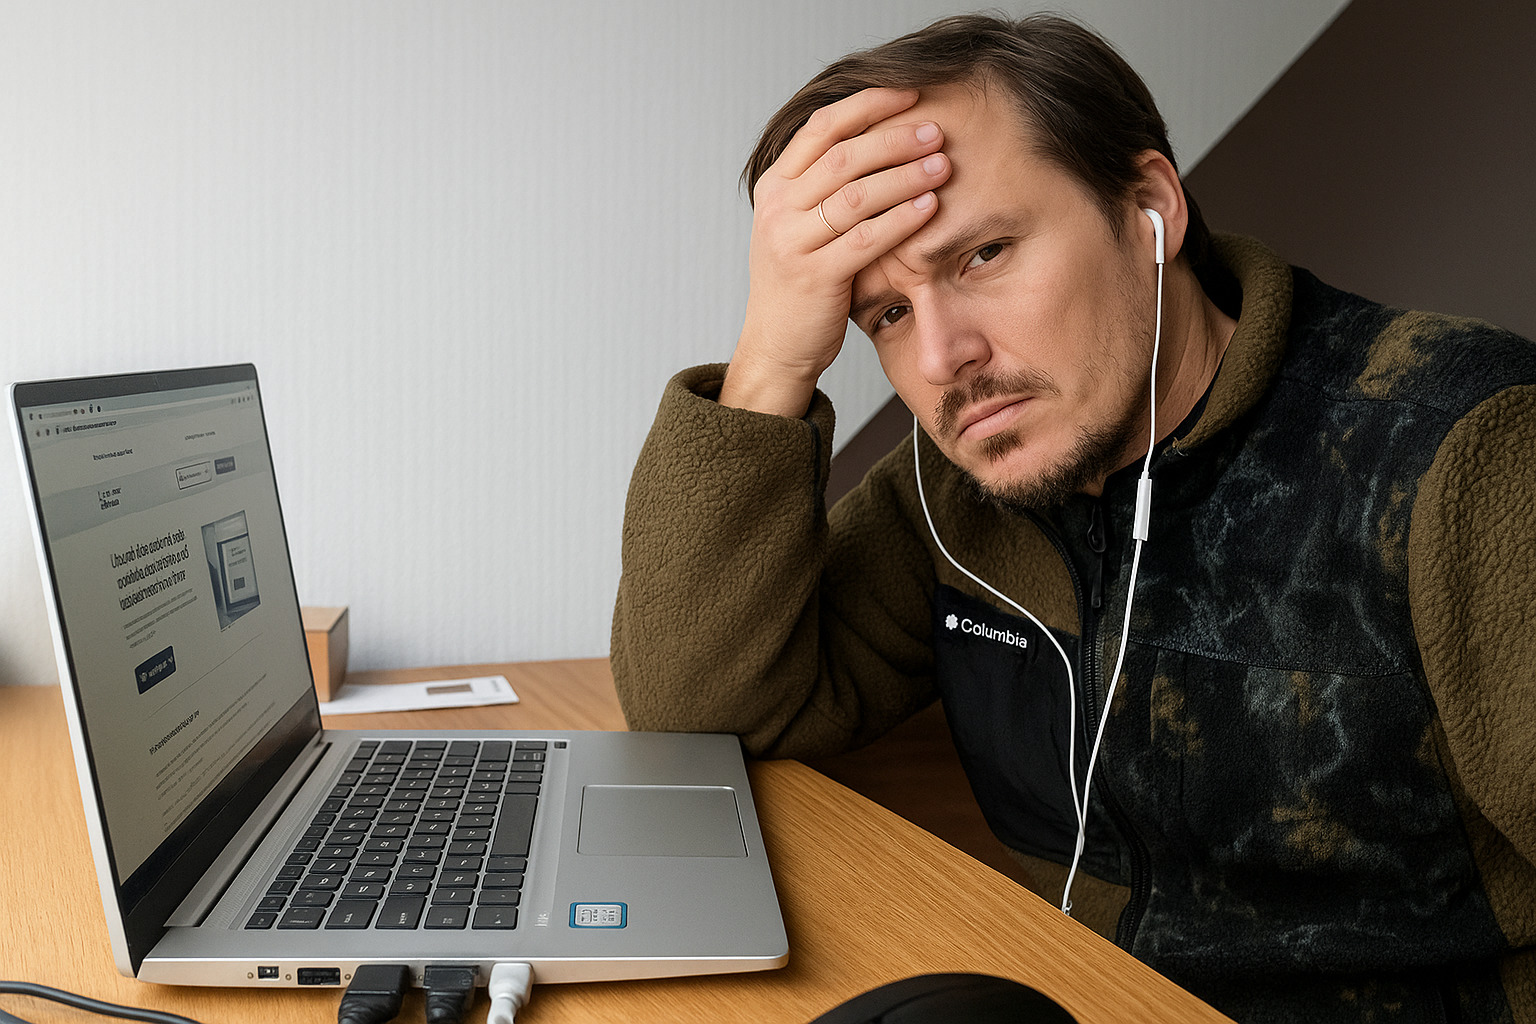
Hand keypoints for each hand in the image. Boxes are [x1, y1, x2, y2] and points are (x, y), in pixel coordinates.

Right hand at [720, 88, 951, 416]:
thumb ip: (825, 185)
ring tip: (942, 166)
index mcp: (775, 185)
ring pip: (856, 195)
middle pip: (843, 156)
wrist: (777, 345)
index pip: (822, 127)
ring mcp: (791, 242)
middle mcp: (778, 208)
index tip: (911, 95)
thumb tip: (881, 137)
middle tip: (936, 132)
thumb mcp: (800, 224)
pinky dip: (901, 220)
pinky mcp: (814, 276)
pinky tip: (930, 208)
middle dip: (895, 139)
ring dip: (905, 176)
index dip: (868, 105)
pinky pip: (865, 239)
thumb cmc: (800, 283)